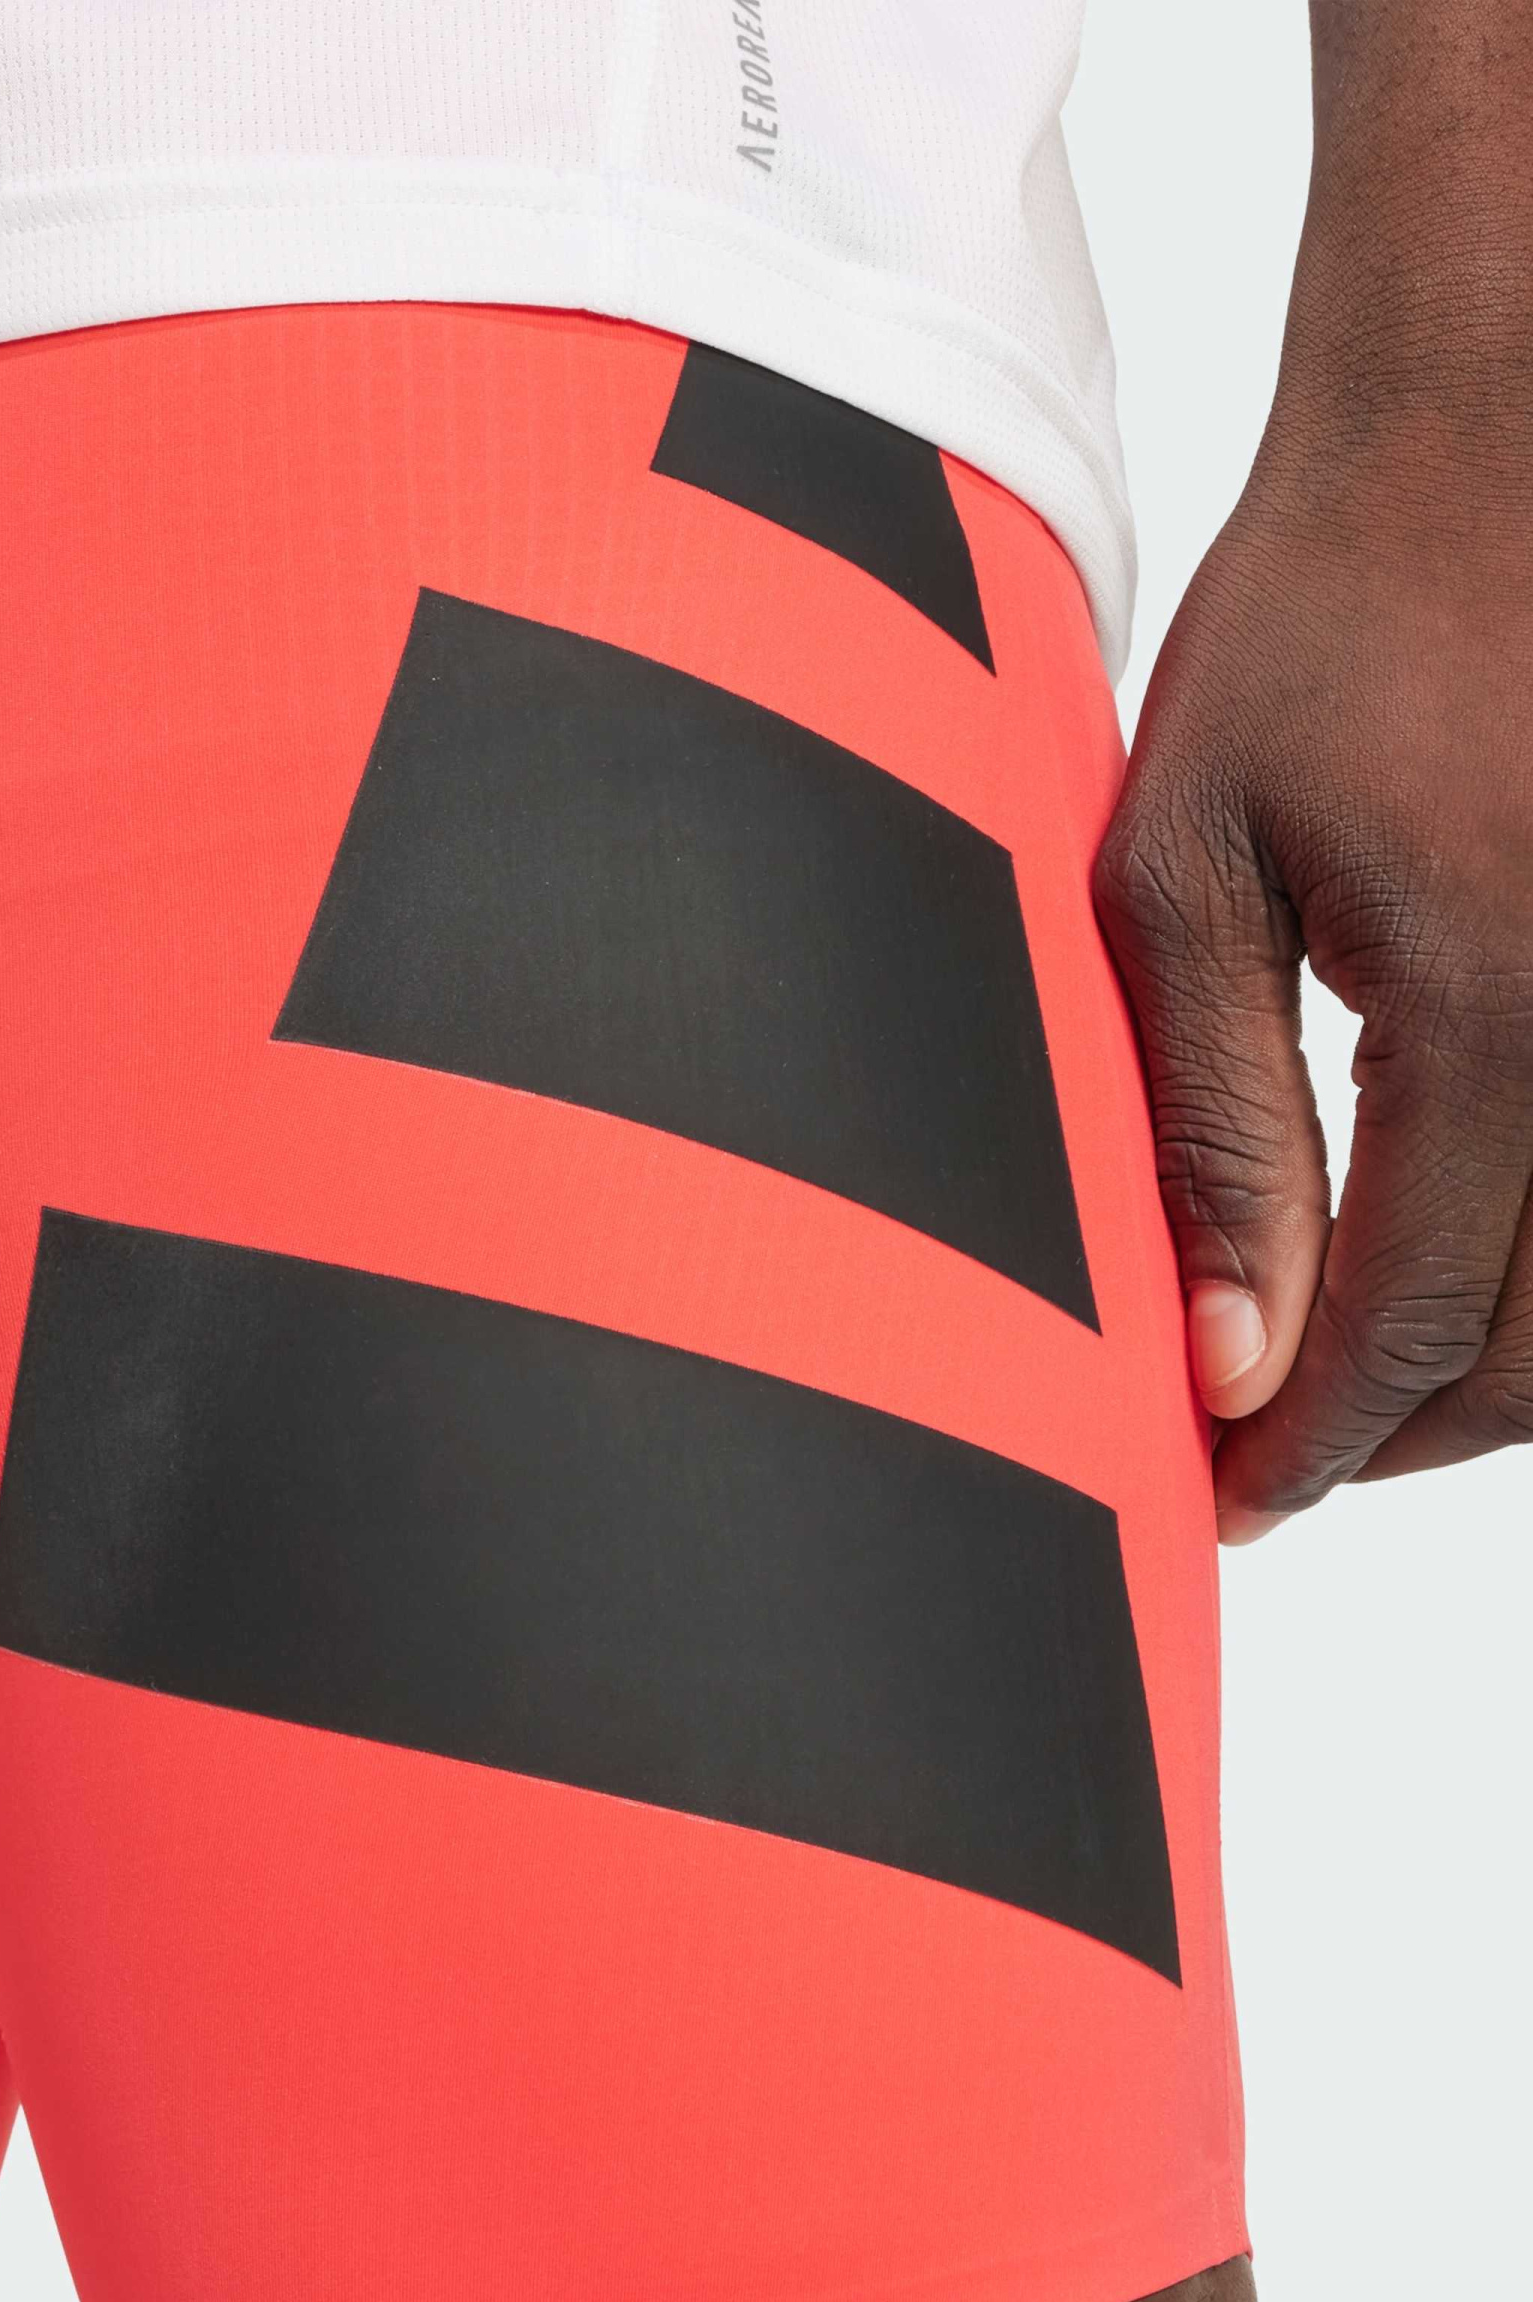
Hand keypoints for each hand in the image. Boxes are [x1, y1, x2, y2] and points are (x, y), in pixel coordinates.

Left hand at [1094, 426, 1532, 1540]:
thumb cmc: (1319, 616)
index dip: (1313, 1441)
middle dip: (1405, 1431)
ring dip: (1501, 1371)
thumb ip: (1214, 1125)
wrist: (1497, 418)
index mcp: (1490, 1012)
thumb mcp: (1187, 864)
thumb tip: (1229, 1354)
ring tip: (1364, 1384)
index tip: (1232, 1495)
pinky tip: (1472, 1252)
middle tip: (1281, 1455)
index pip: (1410, 1327)